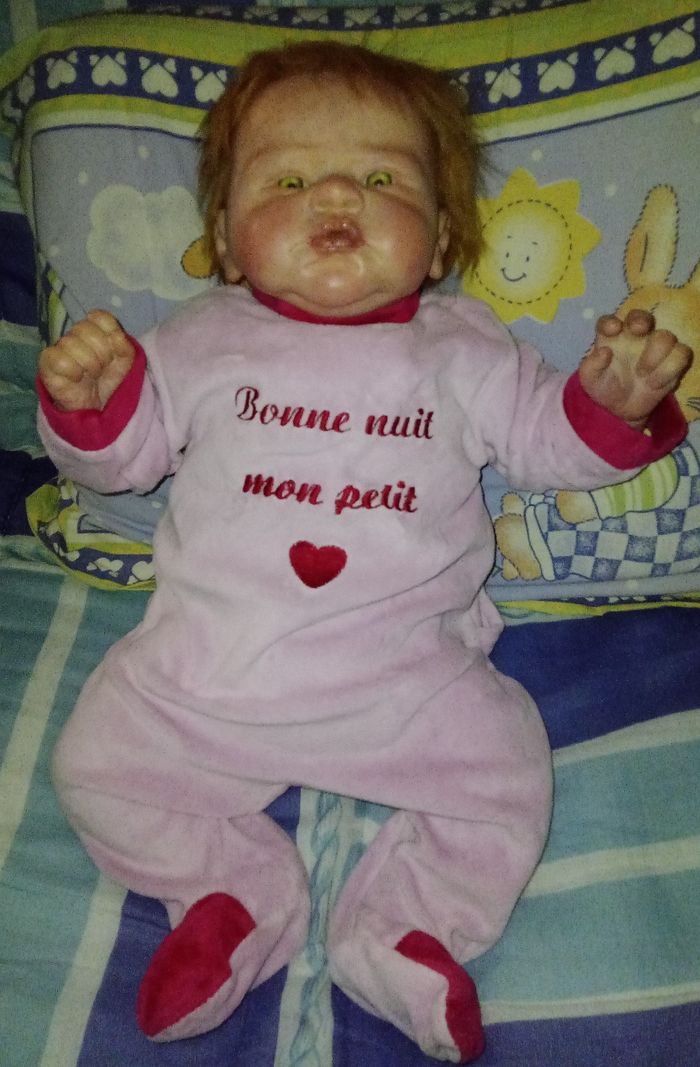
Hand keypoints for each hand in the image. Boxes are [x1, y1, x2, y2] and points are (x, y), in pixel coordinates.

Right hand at [38, 310, 134, 411]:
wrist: (96, 403)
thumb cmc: (109, 378)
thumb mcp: (125, 361)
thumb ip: (124, 345)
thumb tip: (117, 337)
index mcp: (94, 328)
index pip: (100, 317)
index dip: (111, 336)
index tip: (114, 353)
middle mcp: (75, 334)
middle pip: (86, 329)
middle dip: (101, 353)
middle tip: (102, 368)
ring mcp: (59, 346)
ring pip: (72, 344)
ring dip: (88, 365)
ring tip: (90, 375)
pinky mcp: (47, 362)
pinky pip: (59, 360)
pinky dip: (73, 371)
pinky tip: (77, 378)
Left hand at [578, 309, 692, 427]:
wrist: (620, 410)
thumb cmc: (604, 388)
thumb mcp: (590, 380)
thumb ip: (592, 366)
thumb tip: (604, 351)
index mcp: (611, 337)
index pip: (609, 321)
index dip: (610, 322)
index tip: (613, 329)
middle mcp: (633, 337)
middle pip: (641, 317)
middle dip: (641, 320)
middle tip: (639, 330)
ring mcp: (654, 347)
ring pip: (665, 336)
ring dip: (656, 353)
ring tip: (642, 374)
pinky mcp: (672, 361)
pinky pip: (681, 354)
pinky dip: (670, 369)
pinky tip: (654, 383)